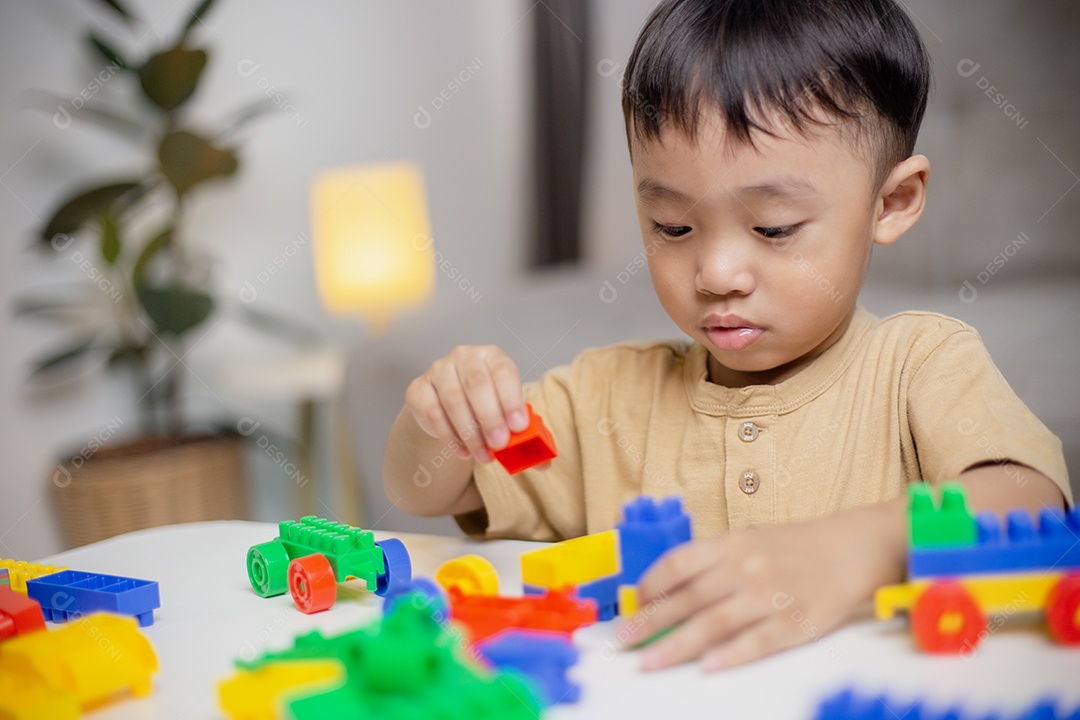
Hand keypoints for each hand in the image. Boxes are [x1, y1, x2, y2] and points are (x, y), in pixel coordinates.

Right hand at [405, 345, 529, 463]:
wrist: (446, 406)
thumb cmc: (485, 407)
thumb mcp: (507, 414)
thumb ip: (526, 435)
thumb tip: (544, 463)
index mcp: (492, 357)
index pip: (503, 371)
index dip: (511, 399)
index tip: (519, 427)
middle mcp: (465, 356)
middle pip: (476, 383)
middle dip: (490, 417)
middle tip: (500, 444)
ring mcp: (438, 370)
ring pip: (453, 399)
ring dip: (470, 432)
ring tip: (483, 455)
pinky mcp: (419, 389)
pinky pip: (433, 412)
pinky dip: (449, 436)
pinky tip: (463, 451)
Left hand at [624, 501, 904, 670]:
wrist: (850, 548)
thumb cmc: (792, 547)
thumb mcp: (747, 540)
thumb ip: (711, 562)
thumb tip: (666, 588)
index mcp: (730, 544)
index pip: (678, 564)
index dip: (650, 585)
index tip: (632, 605)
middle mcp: (745, 568)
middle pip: (689, 598)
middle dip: (650, 621)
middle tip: (622, 639)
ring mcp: (770, 595)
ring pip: (715, 623)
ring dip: (678, 645)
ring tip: (650, 661)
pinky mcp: (795, 622)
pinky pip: (757, 641)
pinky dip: (731, 654)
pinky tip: (707, 667)